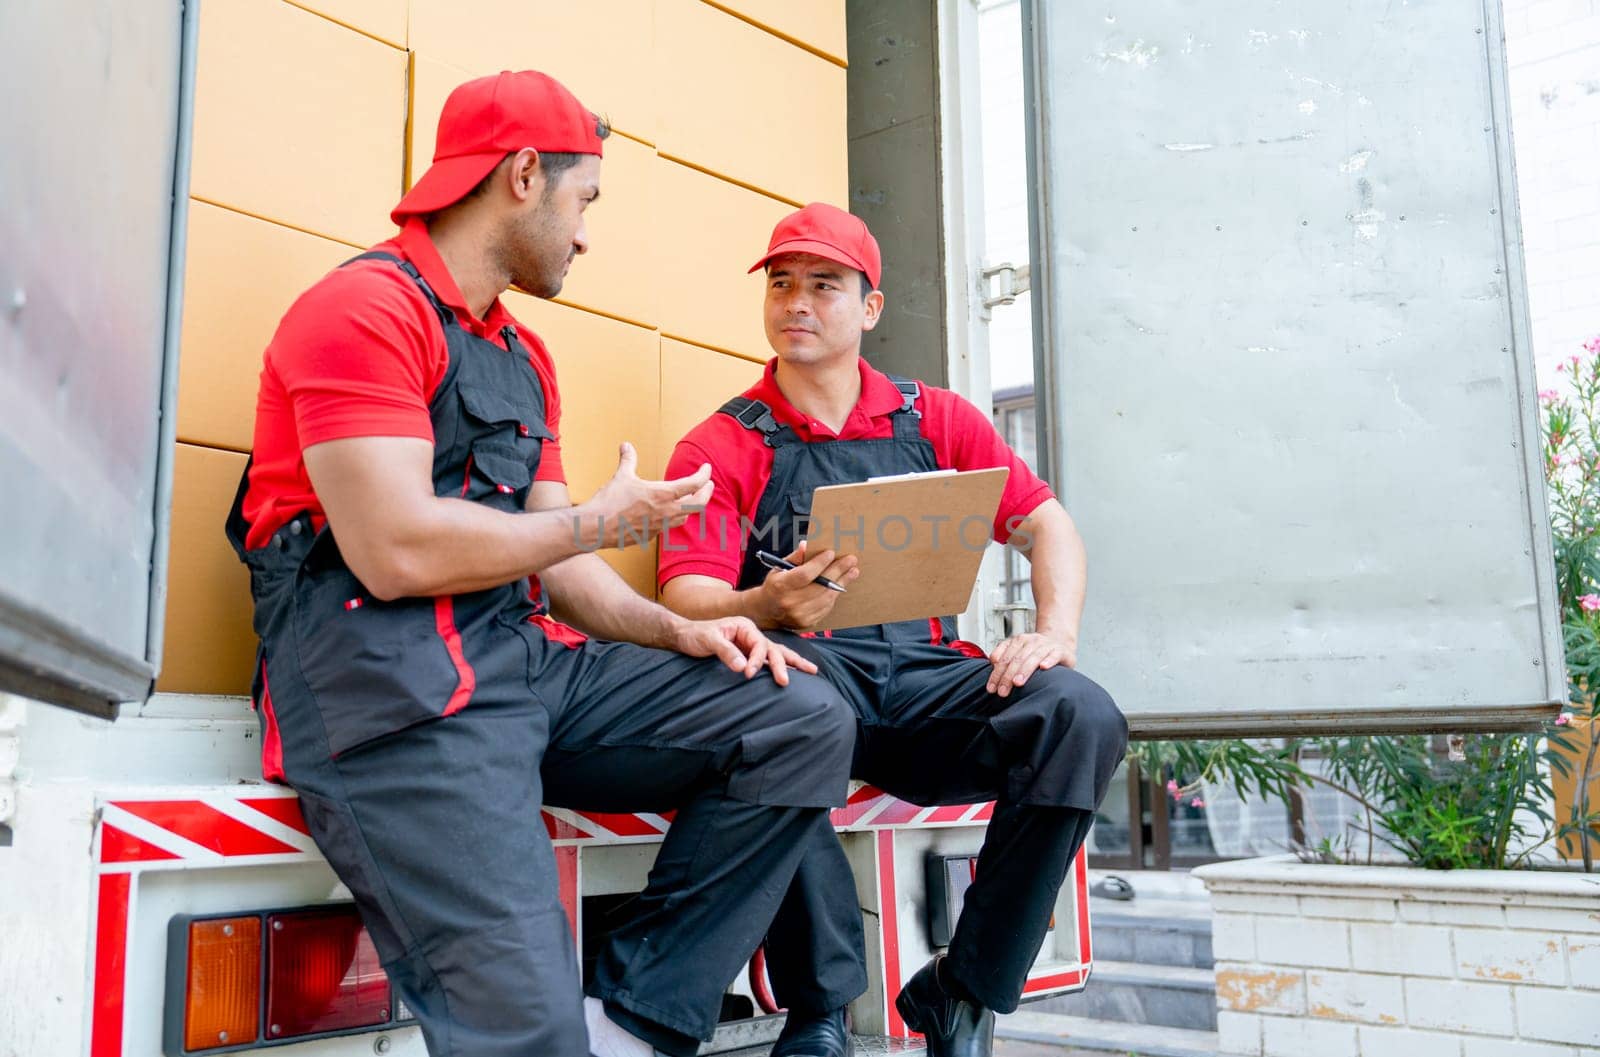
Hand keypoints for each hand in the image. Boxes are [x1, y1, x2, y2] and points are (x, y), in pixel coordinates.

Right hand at [580, 443, 712, 549]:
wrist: (597, 527)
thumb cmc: (610, 501)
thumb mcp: (622, 476)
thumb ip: (628, 459)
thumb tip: (626, 445)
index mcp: (662, 494)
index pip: (694, 484)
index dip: (704, 475)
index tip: (706, 468)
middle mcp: (666, 511)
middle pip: (699, 504)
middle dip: (706, 493)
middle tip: (709, 484)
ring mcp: (660, 525)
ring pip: (686, 517)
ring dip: (692, 507)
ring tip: (692, 498)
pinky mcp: (651, 535)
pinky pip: (670, 526)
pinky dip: (675, 517)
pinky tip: (669, 513)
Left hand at [670, 616, 819, 685]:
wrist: (684, 636)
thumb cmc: (695, 635)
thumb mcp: (708, 640)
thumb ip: (725, 651)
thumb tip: (742, 666)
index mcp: (744, 627)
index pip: (758, 645)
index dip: (756, 660)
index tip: (747, 674)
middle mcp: (751, 634)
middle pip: (773, 649)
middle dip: (782, 664)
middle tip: (786, 682)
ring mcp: (751, 645)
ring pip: (777, 653)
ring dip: (793, 662)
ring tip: (813, 671)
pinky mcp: (748, 655)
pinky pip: (768, 660)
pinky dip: (782, 665)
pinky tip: (794, 671)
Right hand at [755, 543, 858, 629]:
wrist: (766, 611)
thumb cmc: (775, 585)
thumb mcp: (779, 568)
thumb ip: (795, 557)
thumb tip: (807, 545)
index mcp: (780, 586)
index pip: (804, 575)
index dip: (819, 564)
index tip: (831, 553)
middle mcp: (789, 602)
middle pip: (819, 586)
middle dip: (837, 571)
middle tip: (851, 560)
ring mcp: (799, 615)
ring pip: (826, 597)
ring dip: (841, 583)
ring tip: (852, 571)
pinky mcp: (807, 623)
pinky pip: (826, 607)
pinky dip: (834, 594)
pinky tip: (842, 584)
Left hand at [985, 631, 1076, 696]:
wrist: (1059, 643)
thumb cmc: (1035, 652)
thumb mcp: (1018, 651)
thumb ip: (1004, 656)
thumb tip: (993, 663)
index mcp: (1018, 641)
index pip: (1004, 658)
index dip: (996, 674)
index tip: (992, 688)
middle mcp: (1032, 641)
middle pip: (1017, 659)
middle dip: (1008, 676)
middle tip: (1002, 691)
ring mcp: (1046, 645)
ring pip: (1034, 657)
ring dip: (1024, 670)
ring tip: (1017, 682)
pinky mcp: (1060, 650)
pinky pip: (1054, 655)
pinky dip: (1049, 660)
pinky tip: (1044, 667)